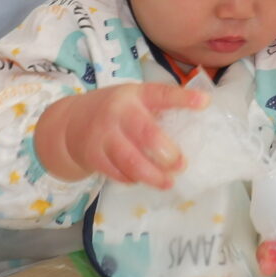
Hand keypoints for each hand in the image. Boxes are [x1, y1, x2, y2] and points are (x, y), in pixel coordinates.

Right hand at [36, 83, 208, 188]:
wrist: (70, 123)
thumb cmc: (115, 111)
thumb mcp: (133, 100)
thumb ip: (157, 110)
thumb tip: (194, 128)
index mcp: (135, 95)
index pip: (161, 94)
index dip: (182, 98)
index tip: (205, 102)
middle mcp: (118, 112)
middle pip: (145, 133)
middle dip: (167, 151)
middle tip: (181, 164)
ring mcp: (104, 136)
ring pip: (130, 160)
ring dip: (153, 175)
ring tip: (168, 182)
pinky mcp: (94, 157)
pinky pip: (118, 173)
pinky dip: (134, 179)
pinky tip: (143, 179)